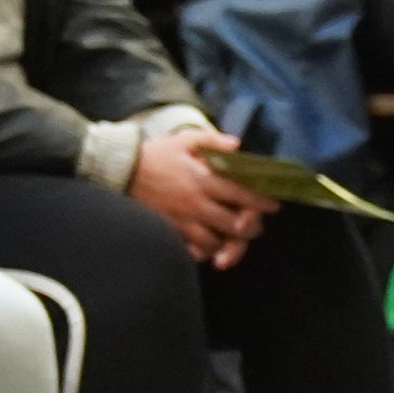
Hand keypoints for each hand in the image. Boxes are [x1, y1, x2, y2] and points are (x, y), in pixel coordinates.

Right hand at [128, 128, 272, 267]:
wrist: (119, 171)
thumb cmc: (155, 154)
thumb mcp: (185, 140)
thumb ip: (213, 141)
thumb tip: (238, 145)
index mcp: (204, 179)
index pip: (242, 194)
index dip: (262, 202)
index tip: (273, 206)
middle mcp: (196, 203)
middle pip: (234, 225)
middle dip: (250, 228)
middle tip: (255, 225)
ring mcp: (182, 220)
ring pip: (215, 242)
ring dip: (229, 243)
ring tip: (234, 239)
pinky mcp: (169, 231)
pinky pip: (192, 250)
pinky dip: (204, 251)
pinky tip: (210, 248)